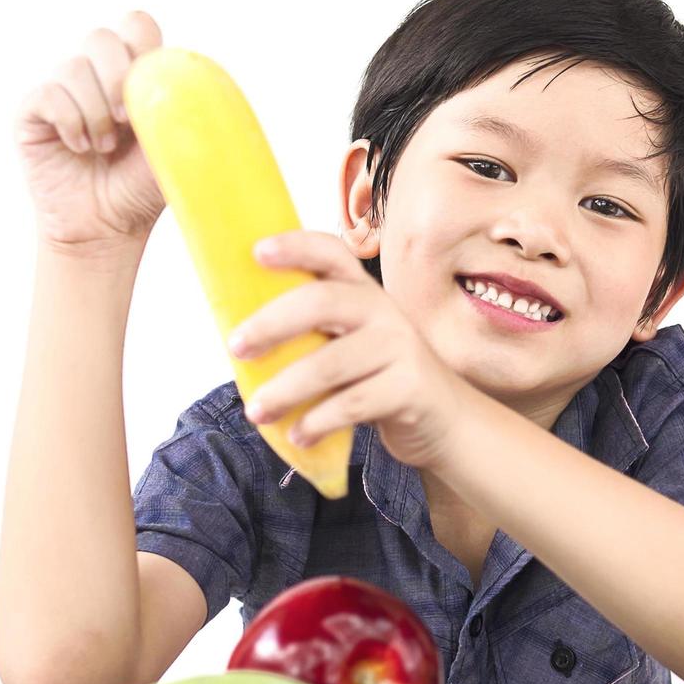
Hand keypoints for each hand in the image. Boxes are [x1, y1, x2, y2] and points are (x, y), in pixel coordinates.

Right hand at [14, 11, 166, 257]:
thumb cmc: (142, 189)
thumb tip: (202, 87)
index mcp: (134, 74)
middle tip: (128, 120)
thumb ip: (185, 112)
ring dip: (96, 112)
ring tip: (105, 148)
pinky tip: (79, 148)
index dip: (143, 46)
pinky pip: (49, 94)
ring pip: (73, 67)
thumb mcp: (175, 148)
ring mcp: (63, 91)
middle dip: (117, 77)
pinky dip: (70, 122)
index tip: (152, 90)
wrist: (107, 228)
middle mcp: (96, 76)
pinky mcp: (34, 112)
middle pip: (101, 37)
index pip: (136, 25)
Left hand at [227, 230, 471, 471]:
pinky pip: (351, 404)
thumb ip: (317, 336)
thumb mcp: (355, 346)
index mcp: (365, 294)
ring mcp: (401, 349)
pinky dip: (316, 422)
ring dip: (285, 389)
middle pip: (322, 301)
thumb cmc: (382, 382)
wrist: (447, 422)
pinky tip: (297, 435)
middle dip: (271, 323)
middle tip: (236, 348)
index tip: (257, 252)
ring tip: (257, 411)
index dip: (295, 247)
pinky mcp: (409, 389)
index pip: (332, 254)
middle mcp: (385, 312)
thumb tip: (242, 347)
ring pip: (330, 363)